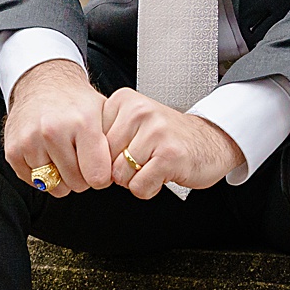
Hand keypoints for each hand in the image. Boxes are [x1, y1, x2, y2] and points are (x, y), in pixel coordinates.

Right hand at [4, 59, 113, 195]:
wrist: (43, 83)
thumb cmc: (76, 102)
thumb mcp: (104, 114)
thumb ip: (113, 144)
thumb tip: (119, 173)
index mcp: (81, 122)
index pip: (97, 176)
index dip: (102, 176)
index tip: (101, 168)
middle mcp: (53, 131)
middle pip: (76, 184)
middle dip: (82, 177)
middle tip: (81, 158)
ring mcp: (30, 141)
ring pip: (54, 186)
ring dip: (61, 177)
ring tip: (64, 154)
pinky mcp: (13, 151)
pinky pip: (34, 182)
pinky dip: (42, 175)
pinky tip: (47, 155)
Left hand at [101, 89, 245, 197]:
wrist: (212, 140)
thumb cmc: (168, 137)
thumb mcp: (132, 124)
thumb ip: (105, 134)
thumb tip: (78, 161)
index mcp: (124, 100)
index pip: (91, 142)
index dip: (106, 155)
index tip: (127, 149)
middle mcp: (139, 111)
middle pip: (103, 161)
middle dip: (119, 170)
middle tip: (143, 159)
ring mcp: (156, 131)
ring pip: (119, 176)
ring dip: (135, 180)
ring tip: (154, 165)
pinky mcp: (169, 155)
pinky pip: (139, 187)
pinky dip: (149, 188)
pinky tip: (163, 174)